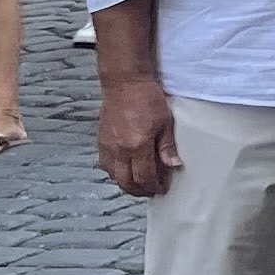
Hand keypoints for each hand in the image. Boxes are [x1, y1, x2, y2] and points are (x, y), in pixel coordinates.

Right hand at [97, 70, 178, 198]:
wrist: (125, 83)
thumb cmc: (146, 98)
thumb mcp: (165, 122)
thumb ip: (167, 146)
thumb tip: (173, 165)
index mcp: (137, 145)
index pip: (144, 177)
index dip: (153, 186)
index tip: (161, 188)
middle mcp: (119, 149)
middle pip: (126, 181)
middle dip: (139, 190)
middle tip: (150, 190)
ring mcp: (108, 146)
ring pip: (113, 175)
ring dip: (125, 183)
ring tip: (138, 183)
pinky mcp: (101, 140)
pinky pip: (105, 164)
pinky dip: (114, 172)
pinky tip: (123, 170)